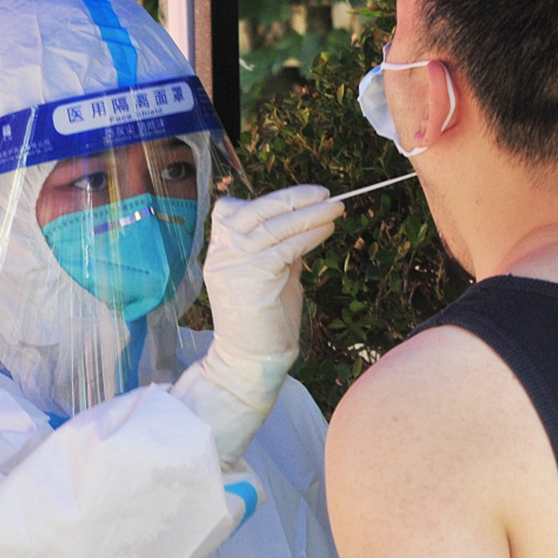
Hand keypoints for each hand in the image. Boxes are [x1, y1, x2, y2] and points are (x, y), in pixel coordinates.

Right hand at [173, 185, 342, 463]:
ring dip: (308, 215)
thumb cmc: (266, 323)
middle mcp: (221, 255)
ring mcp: (231, 267)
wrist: (252, 363)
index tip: (305, 196)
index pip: (235, 210)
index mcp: (221, 251)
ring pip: (271, 228)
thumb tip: (306, 223)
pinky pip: (283, 249)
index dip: (271, 199)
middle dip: (292, 199)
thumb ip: (281, 250)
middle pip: (254, 212)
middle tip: (326, 193)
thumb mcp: (273, 275)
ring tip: (335, 209)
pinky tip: (326, 230)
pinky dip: (308, 236)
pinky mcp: (250, 281)